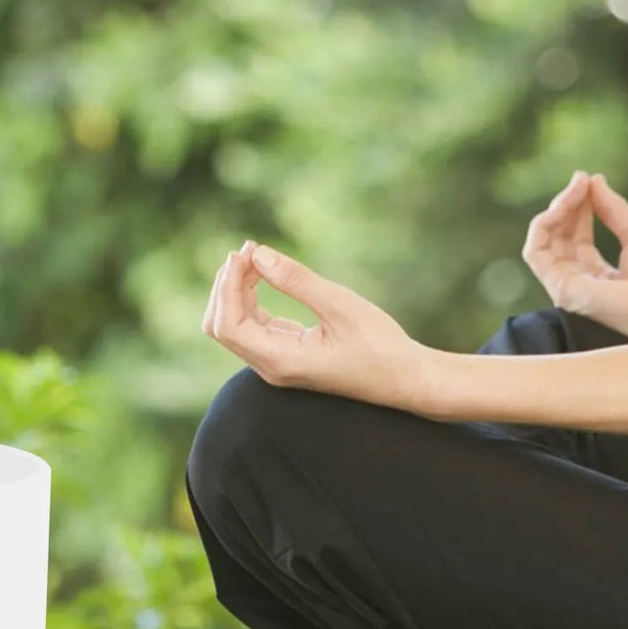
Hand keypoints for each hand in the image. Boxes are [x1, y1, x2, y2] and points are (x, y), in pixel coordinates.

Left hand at [202, 240, 431, 409]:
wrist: (407, 379)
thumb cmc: (381, 346)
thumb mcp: (340, 305)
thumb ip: (296, 281)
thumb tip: (258, 254)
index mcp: (281, 361)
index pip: (228, 325)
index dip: (228, 286)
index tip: (245, 253)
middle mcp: (272, 367)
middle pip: (221, 327)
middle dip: (227, 286)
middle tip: (249, 250)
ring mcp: (278, 363)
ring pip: (235, 325)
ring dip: (238, 290)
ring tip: (256, 255)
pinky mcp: (288, 355)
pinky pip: (255, 325)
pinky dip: (252, 298)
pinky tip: (264, 274)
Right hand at [521, 170, 627, 341]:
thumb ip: (614, 209)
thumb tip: (594, 180)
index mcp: (594, 273)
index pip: (575, 234)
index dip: (579, 206)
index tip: (587, 181)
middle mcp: (575, 280)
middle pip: (558, 235)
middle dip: (567, 203)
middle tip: (580, 180)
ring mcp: (564, 286)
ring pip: (544, 240)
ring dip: (556, 210)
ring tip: (575, 189)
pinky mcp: (559, 288)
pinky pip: (536, 252)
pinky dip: (543, 226)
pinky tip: (561, 207)